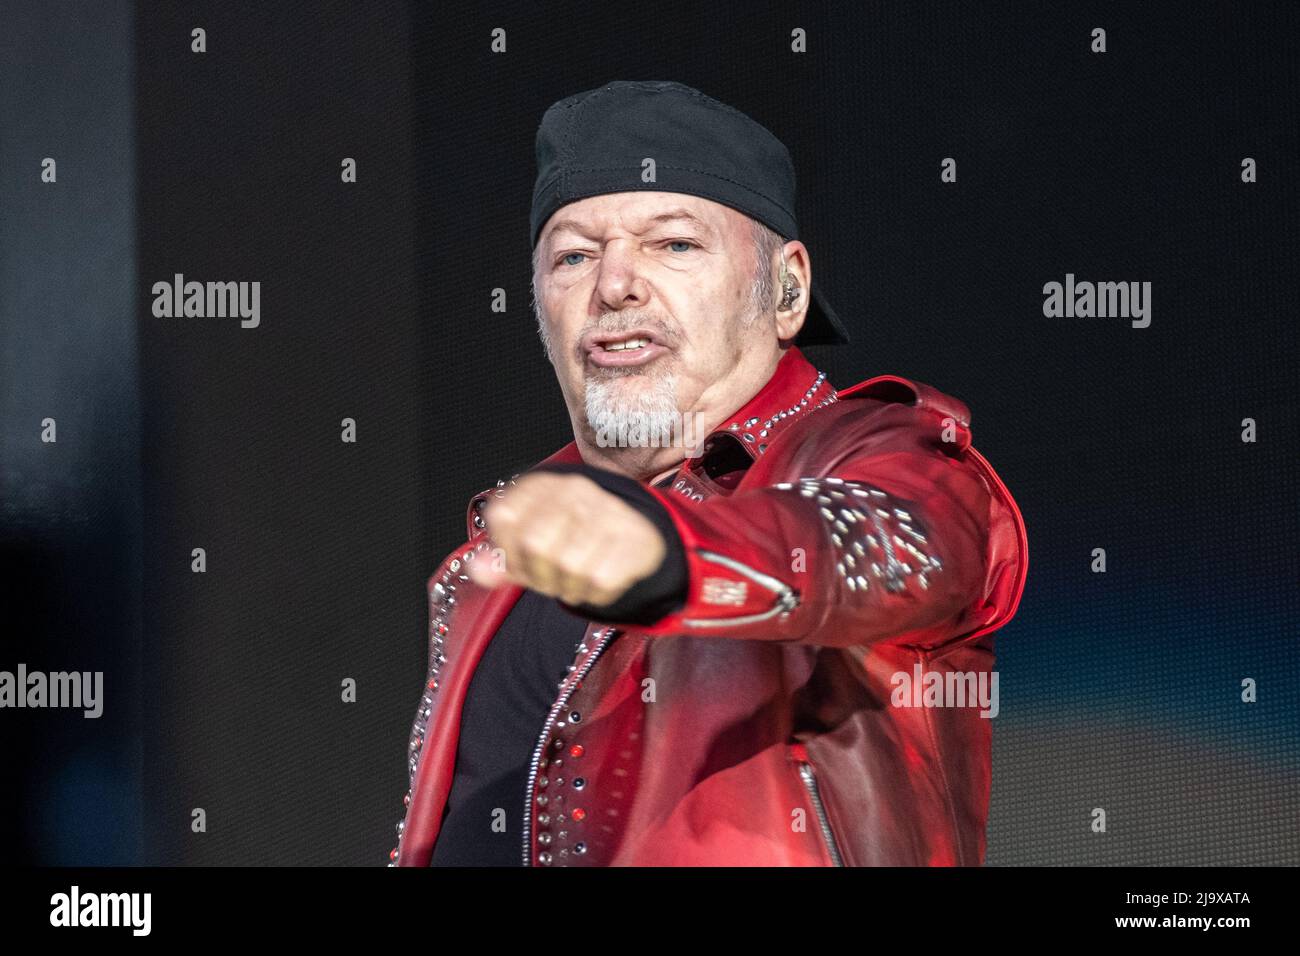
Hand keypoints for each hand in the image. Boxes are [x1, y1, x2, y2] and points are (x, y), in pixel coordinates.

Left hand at [466, 472, 666, 606]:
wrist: (631, 532)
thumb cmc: (572, 538)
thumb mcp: (530, 542)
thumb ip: (500, 557)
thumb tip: (477, 569)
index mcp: (541, 485)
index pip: (503, 518)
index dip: (506, 552)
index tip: (520, 562)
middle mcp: (574, 490)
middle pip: (536, 545)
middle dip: (538, 575)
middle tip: (550, 578)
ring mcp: (607, 511)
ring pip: (569, 566)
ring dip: (568, 587)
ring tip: (574, 579)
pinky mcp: (633, 538)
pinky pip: (600, 581)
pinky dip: (593, 594)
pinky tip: (596, 581)